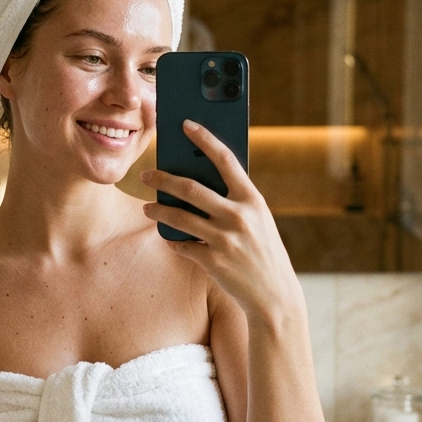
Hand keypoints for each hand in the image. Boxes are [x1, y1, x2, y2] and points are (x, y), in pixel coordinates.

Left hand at [141, 120, 302, 325]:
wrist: (274, 296)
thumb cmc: (263, 252)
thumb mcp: (258, 221)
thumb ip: (234, 201)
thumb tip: (198, 181)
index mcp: (253, 200)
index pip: (225, 159)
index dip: (204, 139)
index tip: (185, 125)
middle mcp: (239, 216)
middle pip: (190, 188)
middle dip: (163, 179)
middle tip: (146, 175)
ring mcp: (225, 239)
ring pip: (179, 217)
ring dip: (158, 211)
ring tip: (147, 208)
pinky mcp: (213, 261)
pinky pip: (183, 245)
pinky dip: (173, 241)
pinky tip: (169, 238)